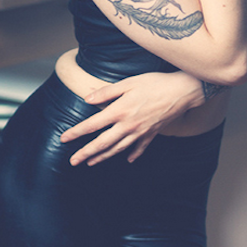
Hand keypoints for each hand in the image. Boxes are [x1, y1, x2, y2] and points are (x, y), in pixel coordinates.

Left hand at [60, 71, 208, 165]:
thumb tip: (87, 98)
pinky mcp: (152, 134)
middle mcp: (128, 125)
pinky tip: (128, 160)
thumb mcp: (128, 83)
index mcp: (119, 111)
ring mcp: (140, 132)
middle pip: (102, 143)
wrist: (182, 91)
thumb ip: (107, 92)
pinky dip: (132, 154)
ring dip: (103, 157)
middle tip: (72, 162)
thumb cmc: (154, 83)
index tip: (64, 139)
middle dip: (86, 153)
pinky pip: (139, 148)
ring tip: (91, 163)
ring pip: (118, 149)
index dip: (76, 132)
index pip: (92, 125)